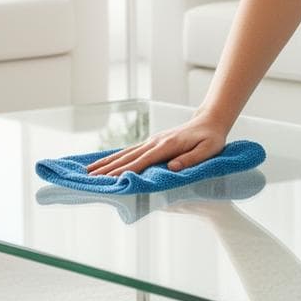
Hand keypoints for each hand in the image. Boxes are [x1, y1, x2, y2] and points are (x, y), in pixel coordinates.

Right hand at [83, 112, 232, 176]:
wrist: (210, 121)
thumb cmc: (211, 138)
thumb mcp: (208, 150)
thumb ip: (191, 159)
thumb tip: (172, 168)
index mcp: (166, 146)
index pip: (142, 161)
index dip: (125, 171)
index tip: (110, 180)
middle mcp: (155, 142)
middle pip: (127, 157)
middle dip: (108, 169)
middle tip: (89, 178)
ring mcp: (152, 141)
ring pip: (125, 153)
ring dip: (107, 162)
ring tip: (89, 171)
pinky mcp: (152, 142)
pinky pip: (130, 151)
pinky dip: (116, 157)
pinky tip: (106, 163)